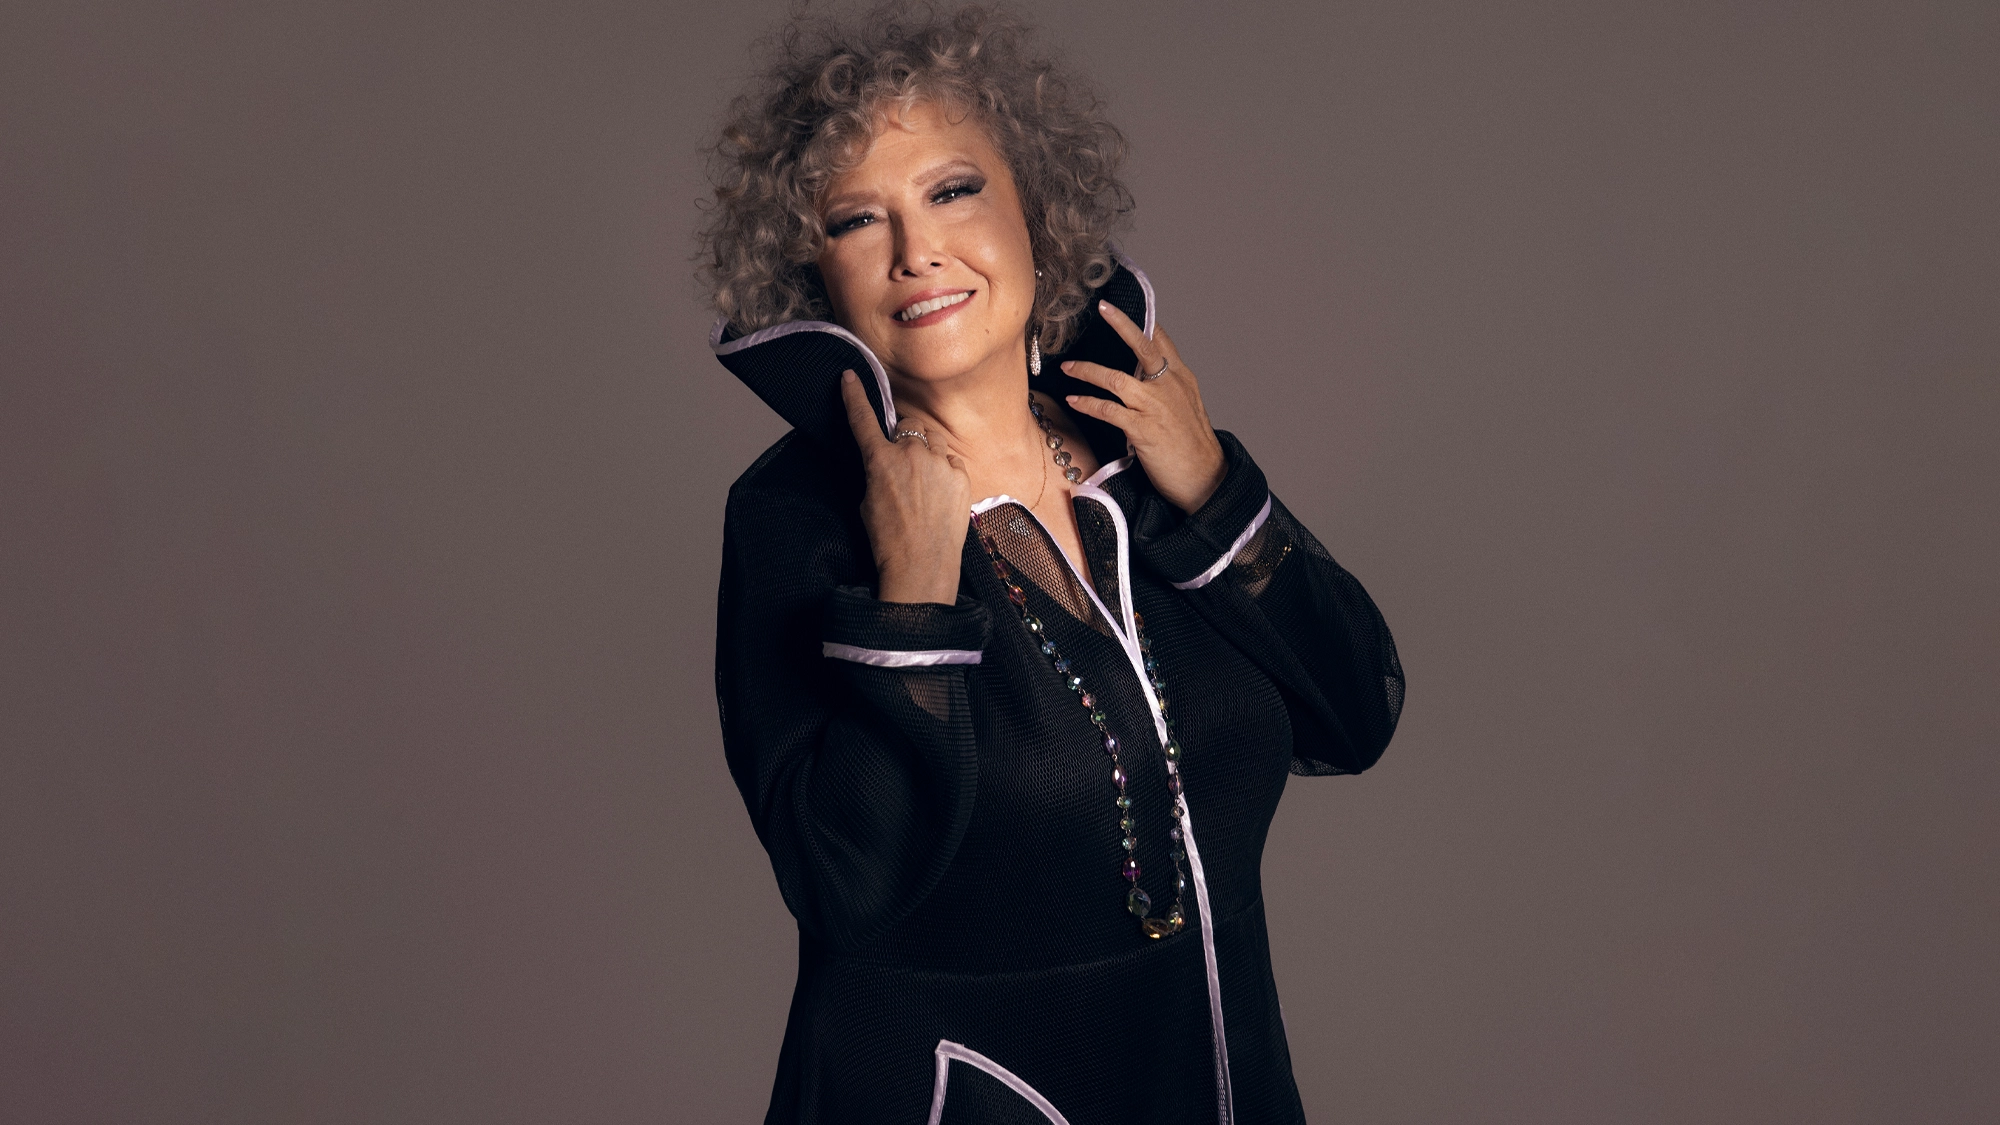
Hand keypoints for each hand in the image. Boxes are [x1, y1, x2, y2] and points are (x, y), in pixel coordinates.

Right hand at [841, 369, 970, 603]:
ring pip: (931, 439)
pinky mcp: (960, 476)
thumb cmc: (889, 540)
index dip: (854, 396)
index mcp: (880, 460)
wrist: (921, 566)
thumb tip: (887, 463)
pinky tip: (939, 493)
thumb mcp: (868, 501)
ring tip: (923, 483)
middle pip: (908, 426)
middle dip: (904, 438)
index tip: (849, 377)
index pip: (863, 419)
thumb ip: (878, 472)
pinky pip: (950, 459)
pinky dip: (944, 469)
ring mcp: (939, 463)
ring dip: (925, 451)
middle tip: (903, 466)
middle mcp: (911, 454)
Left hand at [1061, 301, 1226, 513]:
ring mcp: (1156, 407)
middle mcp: (1170, 386)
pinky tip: (1074, 400)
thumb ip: (1167, 386)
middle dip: (1122, 324)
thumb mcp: (1186, 406)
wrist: (1205, 478)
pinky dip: (1088, 403)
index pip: (1161, 341)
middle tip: (1103, 308)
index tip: (1122, 308)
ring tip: (1068, 367)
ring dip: (1088, 371)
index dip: (1142, 322)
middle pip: (1144, 347)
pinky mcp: (1144, 430)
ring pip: (1116, 379)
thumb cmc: (1192, 445)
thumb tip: (1143, 373)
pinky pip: (1108, 411)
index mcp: (1181, 378)